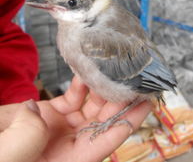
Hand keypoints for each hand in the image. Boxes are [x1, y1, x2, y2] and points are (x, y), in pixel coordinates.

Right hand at [0, 76, 151, 161]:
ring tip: (113, 72)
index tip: (146, 101)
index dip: (130, 120)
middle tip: (133, 79)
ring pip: (93, 105)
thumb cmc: (3, 157)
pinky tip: (86, 73)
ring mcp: (66, 126)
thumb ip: (29, 137)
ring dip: (103, 88)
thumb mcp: (14, 157)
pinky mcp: (56, 112)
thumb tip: (36, 111)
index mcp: (72, 160)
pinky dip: (81, 85)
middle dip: (120, 98)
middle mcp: (74, 142)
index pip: (109, 139)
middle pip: (105, 118)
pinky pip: (74, 97)